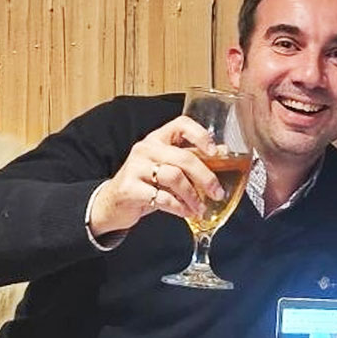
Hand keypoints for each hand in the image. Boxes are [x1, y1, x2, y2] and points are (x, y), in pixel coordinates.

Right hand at [89, 115, 226, 234]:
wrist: (113, 202)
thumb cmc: (145, 183)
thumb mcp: (168, 167)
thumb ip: (192, 159)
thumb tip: (223, 152)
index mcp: (158, 139)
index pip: (181, 124)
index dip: (201, 135)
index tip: (215, 152)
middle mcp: (146, 149)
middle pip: (183, 158)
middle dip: (205, 177)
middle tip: (217, 192)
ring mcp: (136, 167)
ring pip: (174, 177)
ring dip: (193, 196)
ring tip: (200, 207)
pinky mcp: (130, 188)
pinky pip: (162, 197)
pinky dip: (179, 207)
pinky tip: (186, 212)